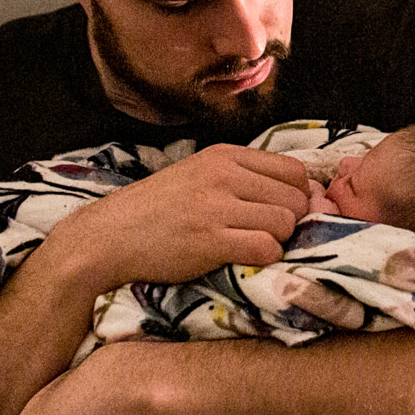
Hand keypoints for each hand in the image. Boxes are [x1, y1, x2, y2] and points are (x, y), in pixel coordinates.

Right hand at [40, 143, 310, 297]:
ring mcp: (215, 207)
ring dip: (278, 242)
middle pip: (295, 199)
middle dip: (292, 222)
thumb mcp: (200, 176)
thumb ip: (246, 179)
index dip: (298, 196)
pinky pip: (266, 248)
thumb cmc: (158, 210)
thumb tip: (307, 193)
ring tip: (252, 246)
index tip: (282, 213)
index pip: (294, 171)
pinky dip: (265, 258)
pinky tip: (244, 259)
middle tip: (268, 235)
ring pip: (285, 224)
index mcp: (224, 155)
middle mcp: (223, 175)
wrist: (107, 237)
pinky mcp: (209, 241)